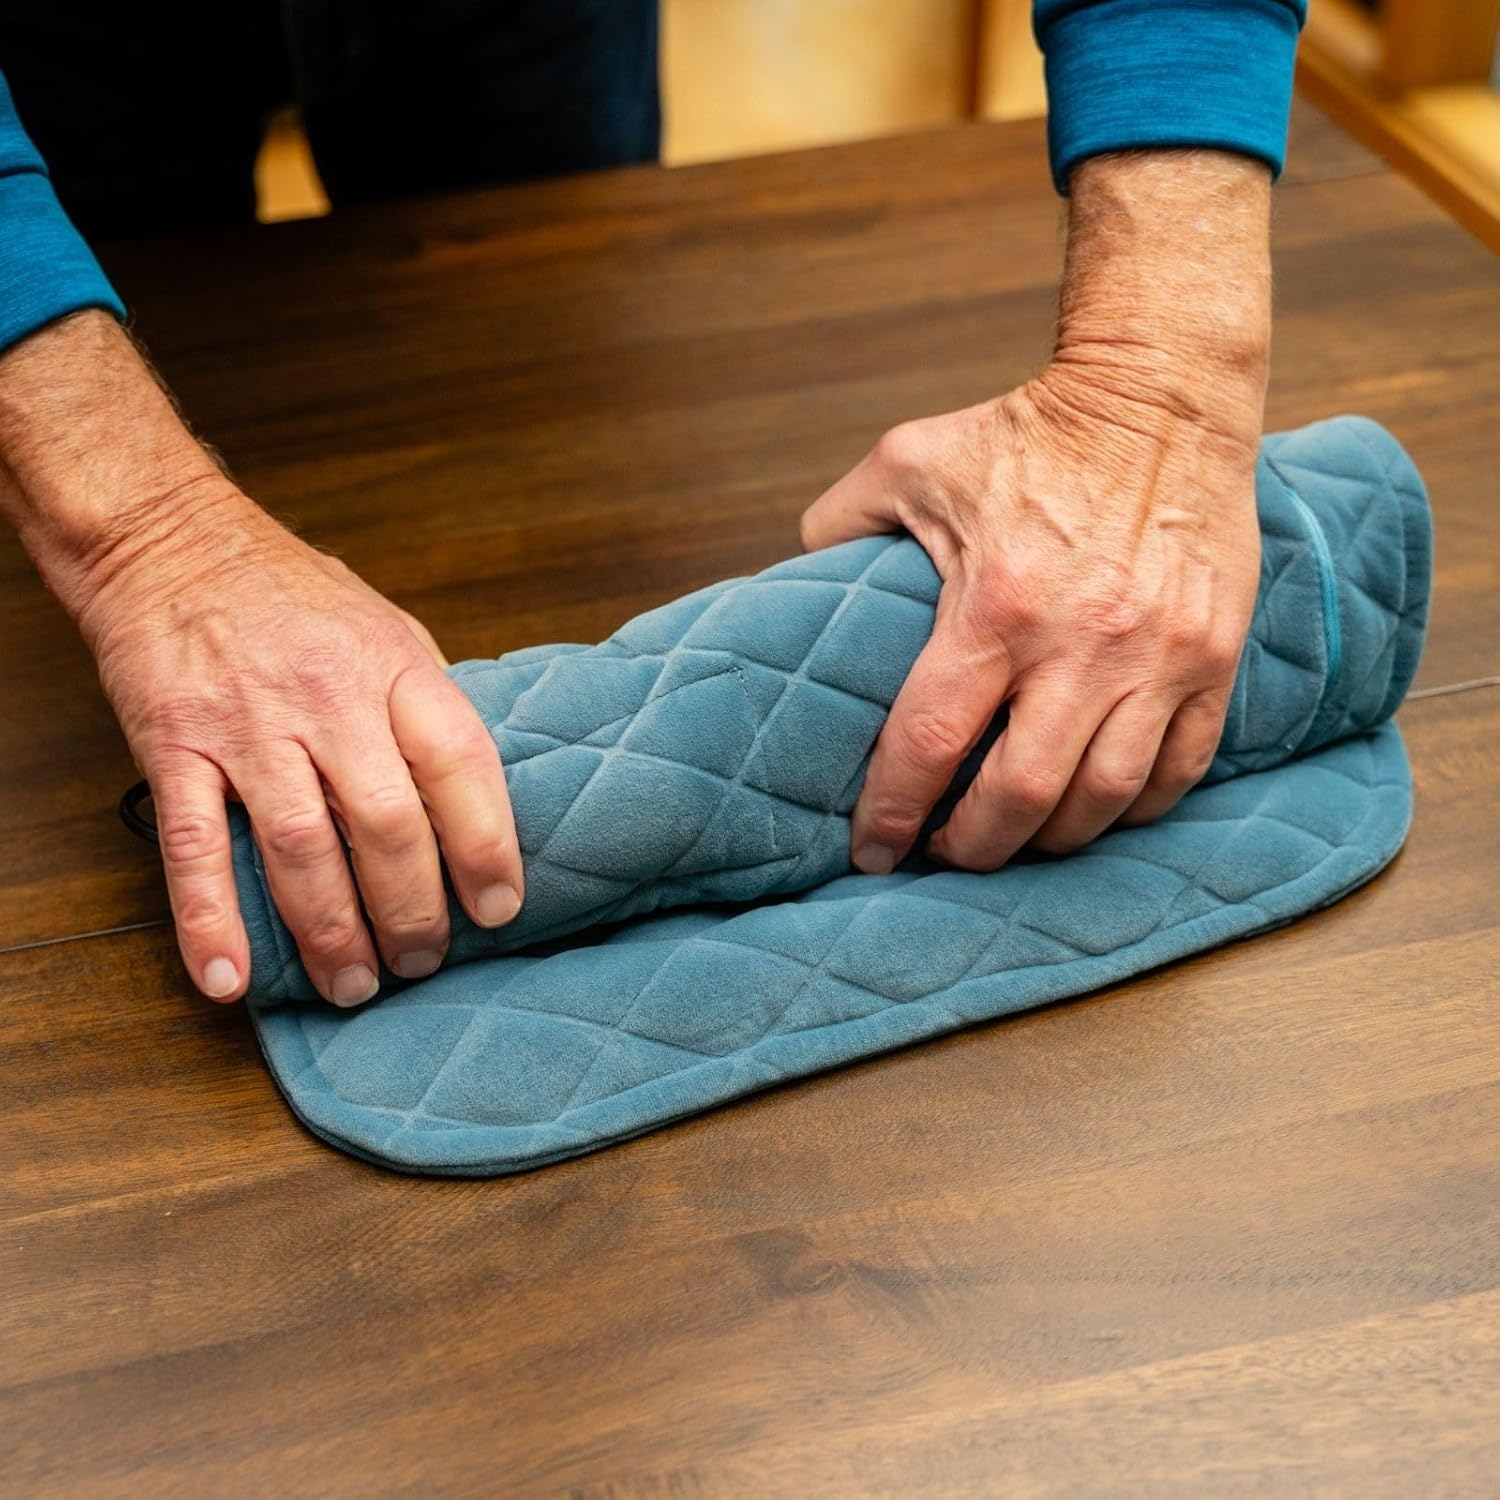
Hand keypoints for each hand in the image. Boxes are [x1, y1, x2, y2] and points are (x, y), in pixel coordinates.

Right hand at [84, 486, 523, 1004]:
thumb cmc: (293, 592)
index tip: (500, 906)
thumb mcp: (389, 628)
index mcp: (393, 666)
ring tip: (354, 985)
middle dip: (412, 909)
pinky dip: (209, 918)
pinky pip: (193, 844)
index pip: (460, 762)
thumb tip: (477, 797)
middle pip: (386, 823)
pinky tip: (228, 978)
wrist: (169, 537)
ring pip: (301, 847)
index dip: (487, 844)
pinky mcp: (173, 743)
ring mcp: (248, 723)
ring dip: (331, 931)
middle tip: (423, 961)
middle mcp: (328, 696)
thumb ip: (427, 707)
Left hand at [800, 150, 1272, 872]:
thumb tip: (793, 581)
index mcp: (993, 604)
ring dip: (1050, 839)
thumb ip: (840, 523)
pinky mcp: (1213, 657)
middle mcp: (1079, 643)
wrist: (1162, 395)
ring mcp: (1157, 657)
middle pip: (1018, 798)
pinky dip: (1134, 807)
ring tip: (1017, 838)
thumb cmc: (1028, 433)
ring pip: (1102, 798)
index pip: (928, 745)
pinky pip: (1179, 768)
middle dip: (972, 847)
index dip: (893, 814)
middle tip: (946, 853)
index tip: (874, 851)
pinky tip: (1097, 808)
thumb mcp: (908, 460)